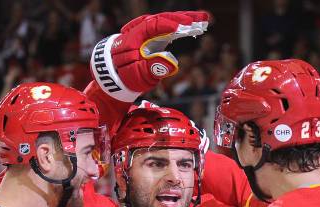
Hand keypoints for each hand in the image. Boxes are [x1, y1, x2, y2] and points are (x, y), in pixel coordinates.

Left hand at [91, 11, 208, 101]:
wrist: (114, 73)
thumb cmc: (126, 75)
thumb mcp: (137, 76)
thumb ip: (152, 69)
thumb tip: (172, 63)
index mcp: (132, 37)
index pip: (150, 26)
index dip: (166, 25)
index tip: (182, 27)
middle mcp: (139, 29)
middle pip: (161, 18)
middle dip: (182, 18)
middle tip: (202, 19)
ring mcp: (146, 30)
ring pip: (166, 20)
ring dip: (185, 19)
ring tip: (204, 19)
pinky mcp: (153, 34)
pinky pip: (168, 26)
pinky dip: (182, 24)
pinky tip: (196, 24)